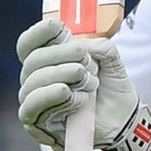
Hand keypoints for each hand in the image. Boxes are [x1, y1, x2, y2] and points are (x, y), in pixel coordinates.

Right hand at [15, 21, 150, 150]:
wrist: (122, 120)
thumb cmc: (110, 89)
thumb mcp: (111, 60)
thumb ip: (100, 45)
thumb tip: (84, 44)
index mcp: (47, 60)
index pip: (28, 44)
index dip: (38, 33)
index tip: (57, 27)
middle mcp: (35, 79)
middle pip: (33, 60)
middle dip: (61, 55)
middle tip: (87, 61)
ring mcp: (34, 101)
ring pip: (32, 83)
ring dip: (61, 76)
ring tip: (87, 80)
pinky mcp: (36, 123)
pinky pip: (32, 107)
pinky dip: (54, 98)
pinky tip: (76, 97)